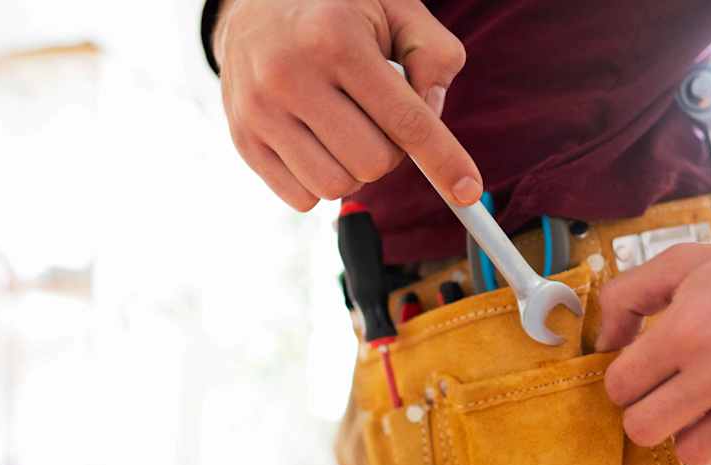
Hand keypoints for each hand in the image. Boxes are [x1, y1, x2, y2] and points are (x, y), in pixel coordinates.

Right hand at [214, 0, 481, 210]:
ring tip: (345, 128)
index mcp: (335, 38)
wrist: (250, 5)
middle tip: (377, 117)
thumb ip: (432, 54)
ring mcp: (260, 110)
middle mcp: (290, 75)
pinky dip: (320, 182)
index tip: (467, 190)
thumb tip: (432, 115)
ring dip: (354, 169)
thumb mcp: (394, 8)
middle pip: (374, 163)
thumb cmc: (336, 10)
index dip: (443, 159)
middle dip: (390, 150)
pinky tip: (315, 143)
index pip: (405, 120)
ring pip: (337, 186)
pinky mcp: (243, 139)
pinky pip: (302, 199)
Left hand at [595, 169, 710, 464]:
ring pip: (695, 455)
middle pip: (644, 431)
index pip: (619, 388)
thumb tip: (599, 343)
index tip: (652, 369)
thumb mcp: (688, 261)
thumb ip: (627, 296)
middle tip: (680, 391)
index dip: (630, 377)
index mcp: (689, 329)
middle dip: (653, 410)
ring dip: (704, 432)